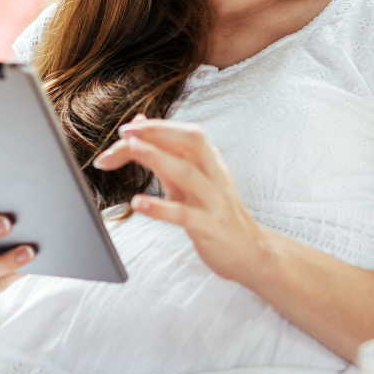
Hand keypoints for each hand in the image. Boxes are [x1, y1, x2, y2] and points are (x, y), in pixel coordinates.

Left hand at [93, 115, 268, 282]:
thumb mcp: (190, 179)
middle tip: (125, 133)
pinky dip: (160, 207)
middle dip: (158, 132)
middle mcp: (214, 174)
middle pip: (191, 141)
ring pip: (188, 173)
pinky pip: (184, 214)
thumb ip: (165, 152)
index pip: (183, 134)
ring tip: (132, 149)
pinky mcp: (210, 226)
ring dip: (158, 158)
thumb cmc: (214, 211)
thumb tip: (139, 123)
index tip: (124, 130)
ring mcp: (214, 200)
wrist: (248, 250)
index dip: (155, 128)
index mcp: (209, 160)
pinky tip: (137, 203)